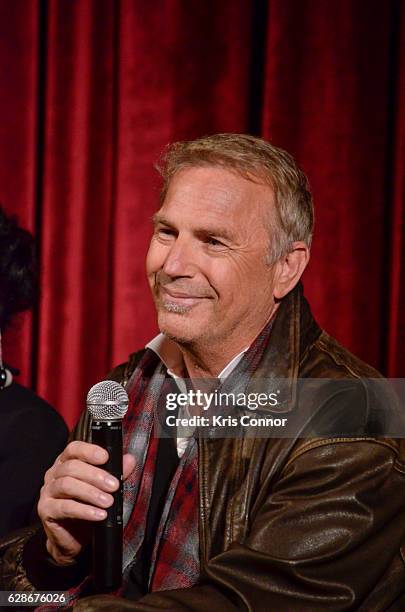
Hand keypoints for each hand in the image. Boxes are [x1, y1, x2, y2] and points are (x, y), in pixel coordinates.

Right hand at [37, 441, 134, 564]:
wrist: (73, 537)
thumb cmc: (86, 506)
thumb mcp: (104, 488)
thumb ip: (116, 472)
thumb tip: (129, 460)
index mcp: (66, 463)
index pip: (73, 449)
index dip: (89, 451)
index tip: (105, 457)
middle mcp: (54, 474)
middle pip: (72, 467)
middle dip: (95, 475)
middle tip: (113, 486)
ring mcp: (48, 492)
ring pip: (67, 485)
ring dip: (91, 493)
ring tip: (108, 502)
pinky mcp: (45, 510)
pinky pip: (64, 507)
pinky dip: (84, 510)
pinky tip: (98, 515)